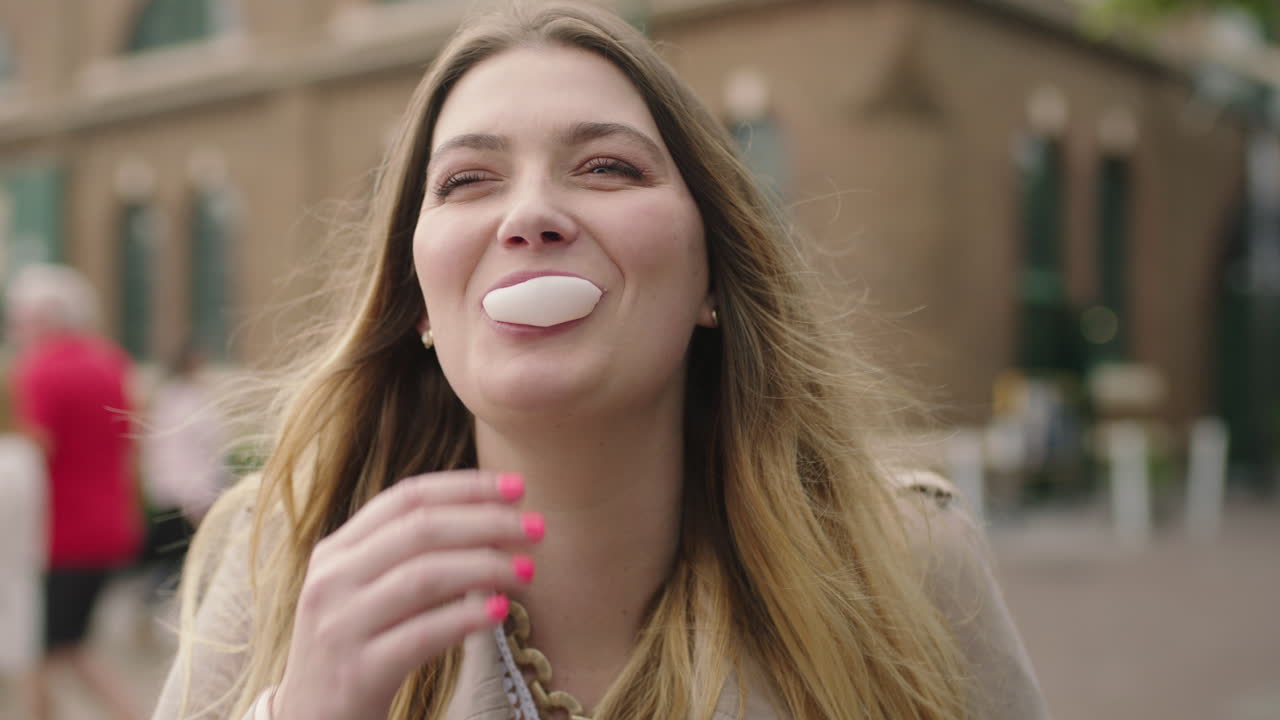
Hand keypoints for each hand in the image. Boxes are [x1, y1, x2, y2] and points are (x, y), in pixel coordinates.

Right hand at [272, 471, 540, 719]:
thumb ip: (410, 556)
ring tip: (528, 571)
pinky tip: (500, 611)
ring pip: (425, 576)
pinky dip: (466, 618)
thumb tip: (492, 521)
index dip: (466, 487)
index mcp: (336, 551)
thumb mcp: (367, 592)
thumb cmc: (357, 649)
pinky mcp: (356, 672)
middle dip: (488, 522)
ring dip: (487, 567)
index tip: (517, 486)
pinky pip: (422, 635)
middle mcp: (331, 580)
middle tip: (537, 528)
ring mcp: (339, 625)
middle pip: (422, 530)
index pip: (407, 498)